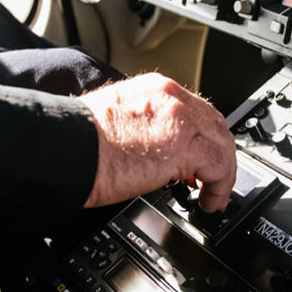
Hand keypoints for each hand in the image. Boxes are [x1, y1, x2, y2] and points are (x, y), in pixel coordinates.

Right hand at [78, 72, 235, 211]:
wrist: (68, 148)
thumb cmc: (79, 140)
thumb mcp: (116, 120)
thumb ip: (141, 126)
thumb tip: (151, 150)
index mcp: (154, 89)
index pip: (194, 109)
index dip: (202, 136)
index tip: (201, 157)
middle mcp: (172, 98)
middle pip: (215, 125)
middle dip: (218, 153)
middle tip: (213, 179)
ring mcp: (181, 120)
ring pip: (222, 145)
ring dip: (222, 173)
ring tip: (213, 196)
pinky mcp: (185, 147)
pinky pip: (219, 168)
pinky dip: (220, 187)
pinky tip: (209, 202)